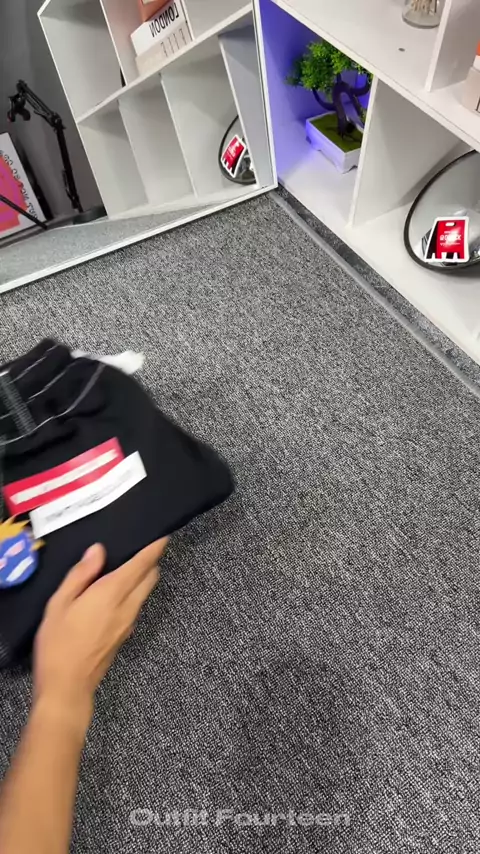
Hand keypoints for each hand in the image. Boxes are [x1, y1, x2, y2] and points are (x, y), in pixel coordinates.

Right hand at [33, 539, 167, 726]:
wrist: (68, 686)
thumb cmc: (59, 644)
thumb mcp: (60, 603)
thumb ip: (81, 574)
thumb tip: (98, 551)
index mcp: (112, 593)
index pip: (143, 564)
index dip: (155, 548)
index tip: (162, 535)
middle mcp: (127, 606)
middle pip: (150, 577)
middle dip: (151, 561)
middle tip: (143, 547)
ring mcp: (129, 623)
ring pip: (144, 593)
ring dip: (143, 578)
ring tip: (128, 566)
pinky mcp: (125, 635)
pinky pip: (136, 606)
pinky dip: (134, 593)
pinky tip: (117, 593)